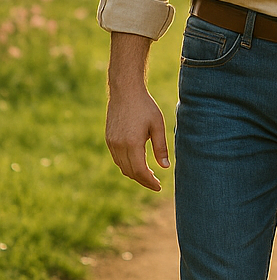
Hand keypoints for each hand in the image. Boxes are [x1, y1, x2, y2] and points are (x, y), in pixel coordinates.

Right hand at [105, 32, 167, 191]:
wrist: (125, 92)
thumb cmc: (145, 107)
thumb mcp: (158, 126)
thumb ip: (161, 147)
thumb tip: (165, 167)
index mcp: (132, 143)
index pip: (140, 171)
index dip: (149, 182)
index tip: (159, 187)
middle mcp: (118, 146)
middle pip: (130, 172)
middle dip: (143, 180)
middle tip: (156, 183)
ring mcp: (111, 143)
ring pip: (122, 167)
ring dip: (135, 174)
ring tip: (149, 175)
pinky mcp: (109, 139)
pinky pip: (117, 159)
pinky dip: (127, 165)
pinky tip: (138, 163)